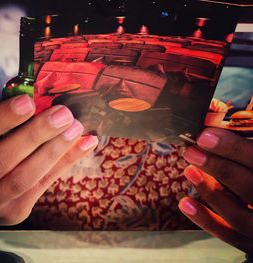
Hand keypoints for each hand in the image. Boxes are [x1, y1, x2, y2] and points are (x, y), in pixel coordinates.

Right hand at [0, 95, 97, 231]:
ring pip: (24, 178)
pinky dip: (66, 162)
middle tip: (61, 114)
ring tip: (75, 127)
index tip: (27, 101)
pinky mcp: (14, 213)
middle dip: (34, 136)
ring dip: (54, 150)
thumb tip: (31, 101)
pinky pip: (43, 185)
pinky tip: (85, 144)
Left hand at [179, 128, 252, 252]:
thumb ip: (248, 142)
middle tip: (192, 151)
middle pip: (250, 188)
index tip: (206, 136)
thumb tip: (215, 124)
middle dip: (218, 168)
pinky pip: (228, 236)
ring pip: (237, 215)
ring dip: (209, 192)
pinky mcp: (252, 245)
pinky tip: (185, 203)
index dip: (234, 149)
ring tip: (189, 170)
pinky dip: (205, 220)